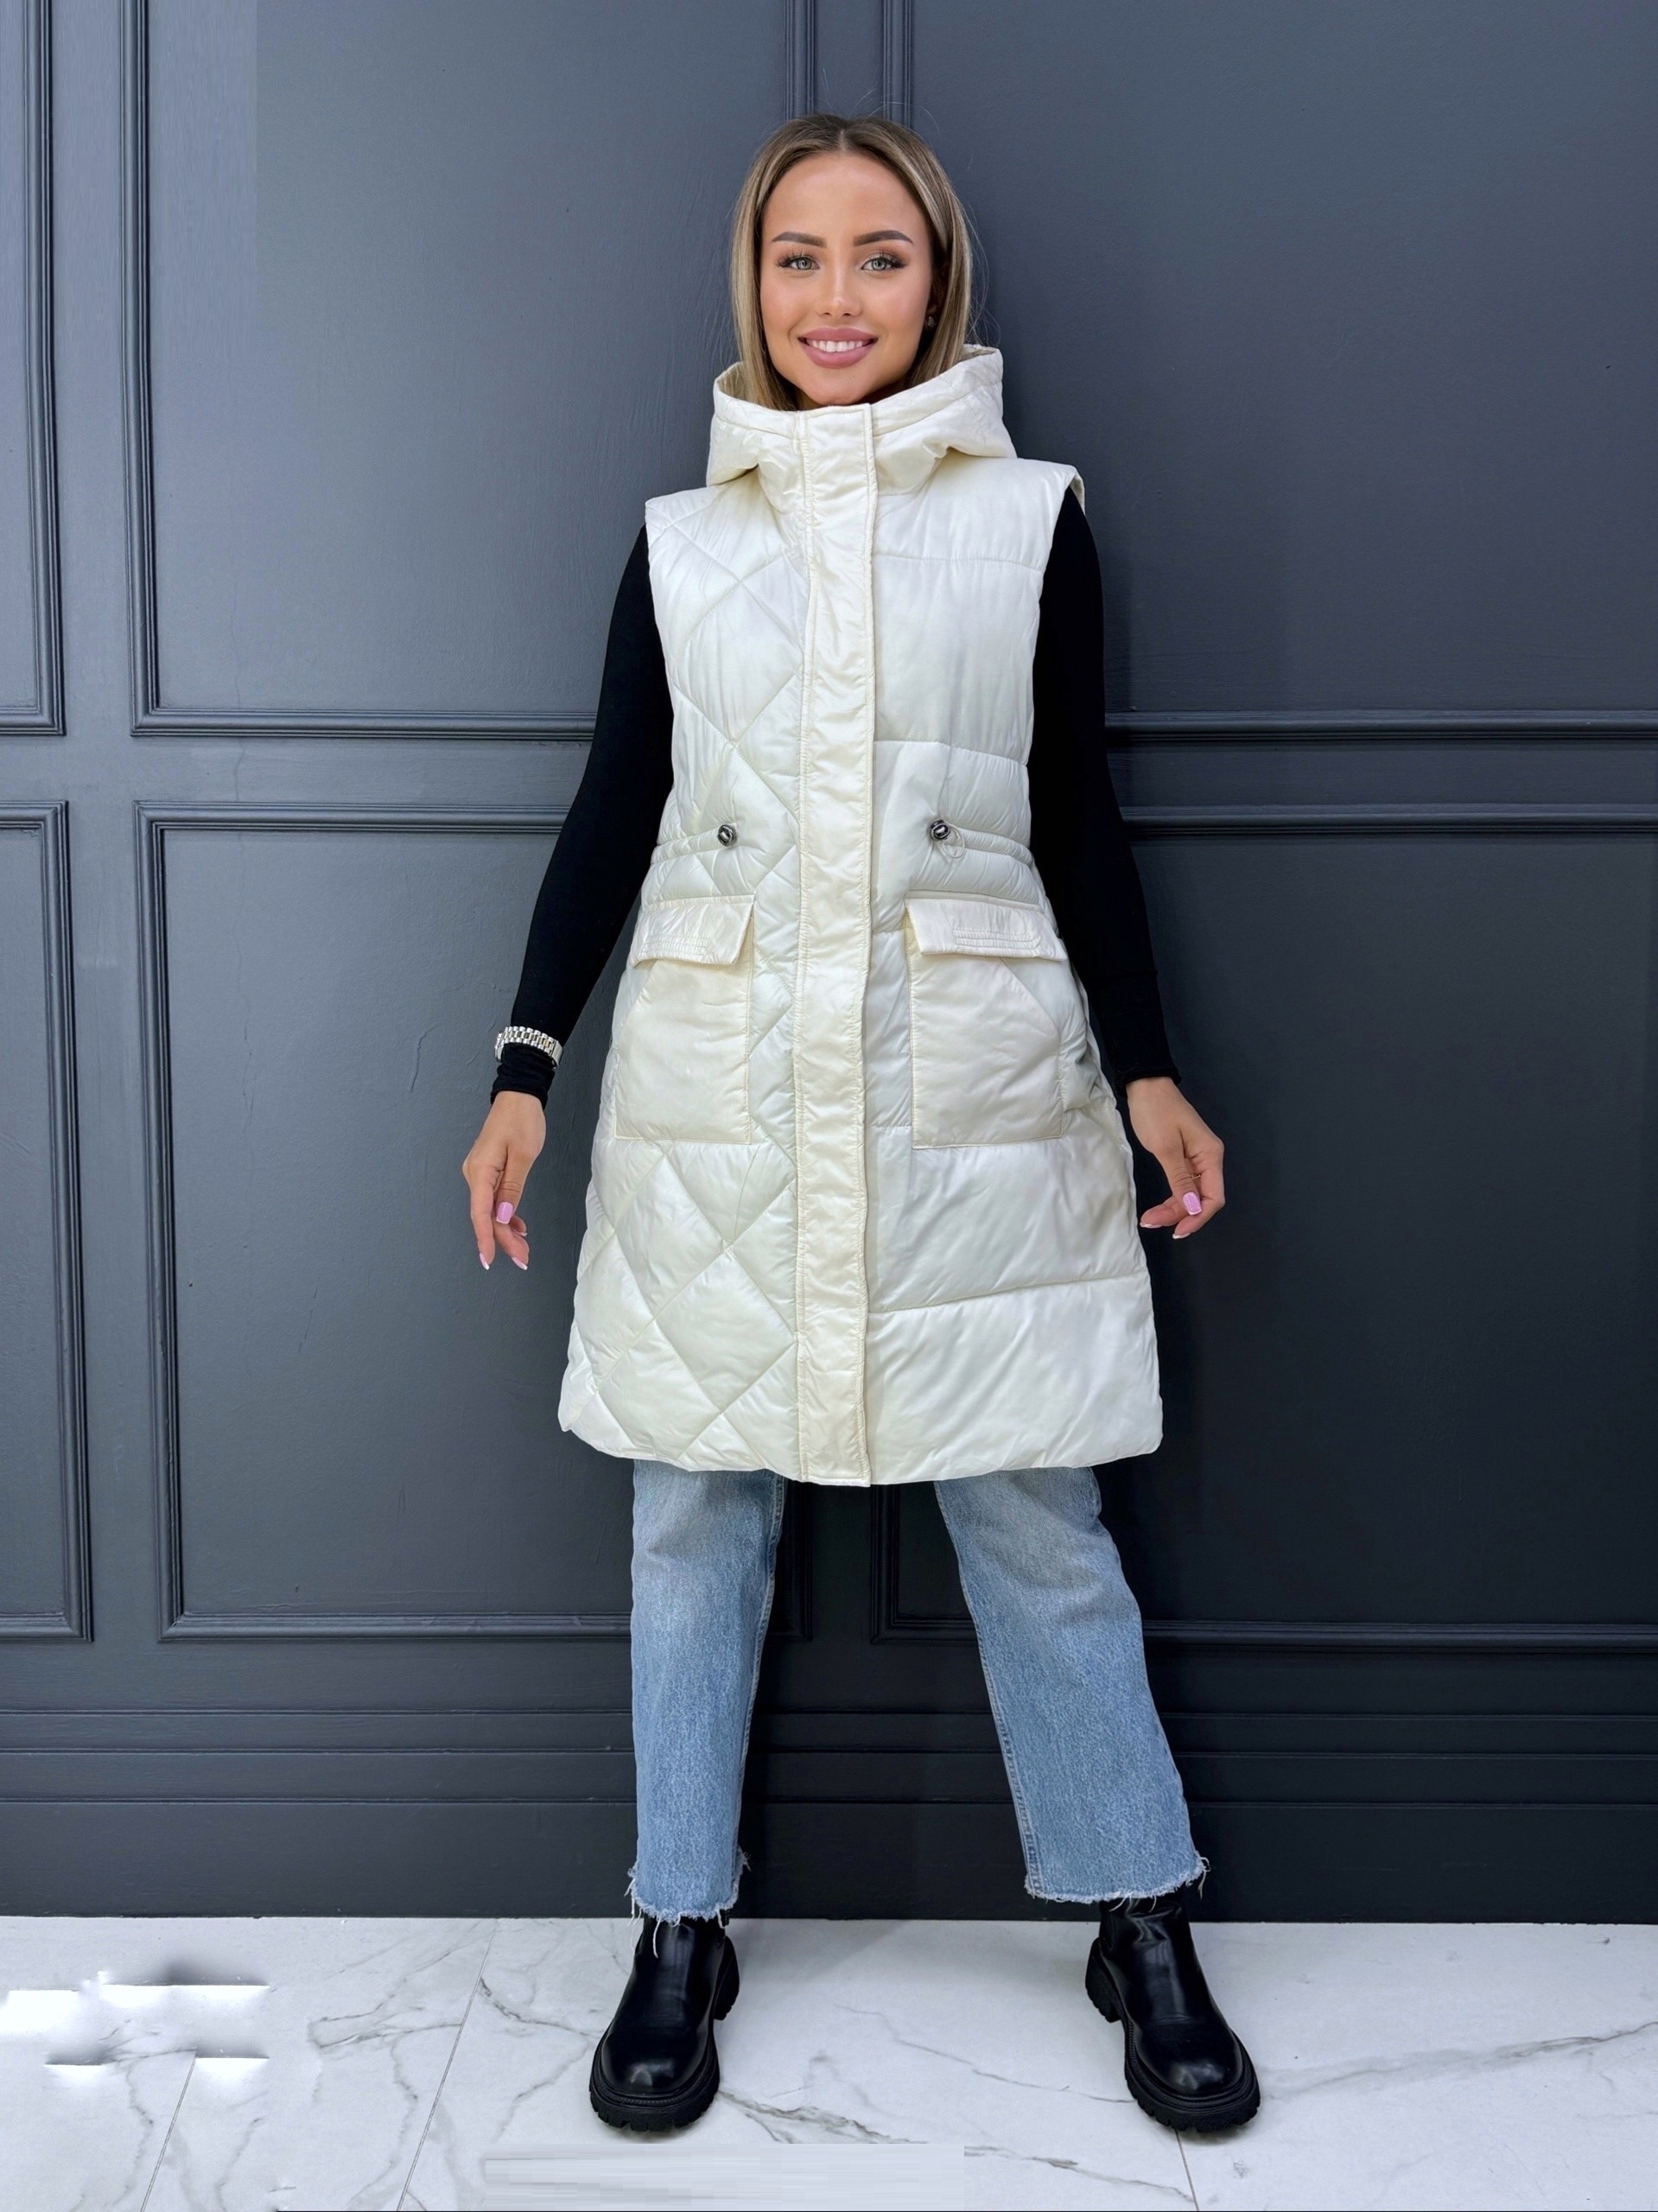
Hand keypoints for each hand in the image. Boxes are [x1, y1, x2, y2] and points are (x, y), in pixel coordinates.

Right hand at [462, 1091, 544, 1269]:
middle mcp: (475, 1174)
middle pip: (486, 1215)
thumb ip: (512, 1187)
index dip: (486, 1238)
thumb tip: (503, 1216)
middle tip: (523, 1259)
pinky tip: (518, 1226)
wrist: (518, 1096)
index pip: (480, 1213)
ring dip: (506, 1230)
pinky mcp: (488, 1170)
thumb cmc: (522, 1120)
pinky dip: (506, 1214)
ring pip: (490, 1209)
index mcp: (480, 1171)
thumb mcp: (523, 1155)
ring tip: (523, 1249)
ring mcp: (480, 1173)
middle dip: (503, 1239)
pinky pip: (494, 1198)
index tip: (489, 1260)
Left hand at [1124, 1075, 1224, 1240]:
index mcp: (1210, 1155)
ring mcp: (1196, 1160)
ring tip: (1149, 1219)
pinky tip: (1157, 1209)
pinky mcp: (1184, 1159)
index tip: (1178, 1230)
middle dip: (1180, 1214)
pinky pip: (1183, 1185)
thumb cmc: (1156, 1111)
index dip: (1198, 1217)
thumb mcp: (1165, 1147)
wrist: (1146, 1086)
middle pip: (1201, 1198)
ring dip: (1173, 1209)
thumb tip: (1194, 1207)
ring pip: (1190, 1195)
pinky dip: (1171, 1198)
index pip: (1214, 1197)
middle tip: (1151, 1223)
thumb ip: (1180, 1179)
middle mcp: (1208, 1160)